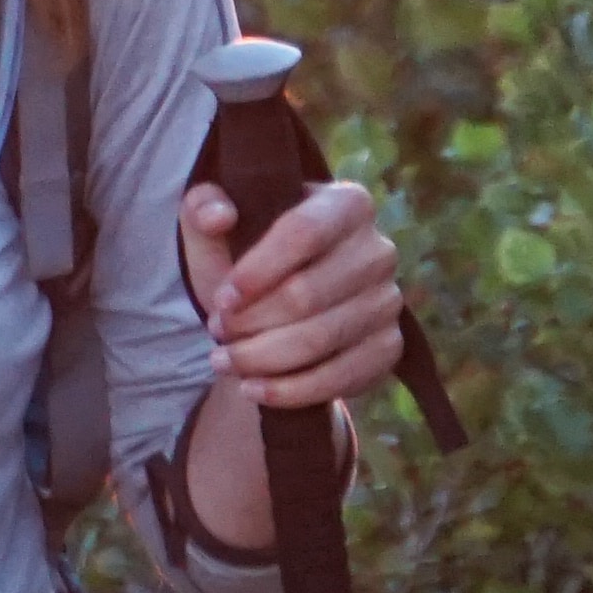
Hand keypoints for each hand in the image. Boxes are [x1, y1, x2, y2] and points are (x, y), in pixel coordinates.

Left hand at [178, 170, 403, 412]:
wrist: (282, 311)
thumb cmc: (250, 260)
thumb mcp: (220, 230)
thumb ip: (203, 208)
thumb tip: (218, 215)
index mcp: (346, 203)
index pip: (304, 233)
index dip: (257, 271)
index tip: (221, 300)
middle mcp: (378, 249)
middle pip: (307, 294)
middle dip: (252, 321)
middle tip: (217, 332)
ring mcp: (389, 301)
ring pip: (319, 340)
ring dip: (262, 358)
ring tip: (224, 360)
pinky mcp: (389, 348)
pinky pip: (339, 377)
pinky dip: (290, 390)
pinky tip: (253, 388)